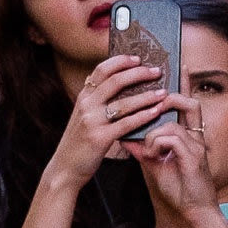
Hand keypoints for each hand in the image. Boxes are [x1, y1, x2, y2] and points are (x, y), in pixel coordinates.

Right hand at [52, 55, 172, 184]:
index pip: (102, 70)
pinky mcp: (99, 138)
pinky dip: (143, 116)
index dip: (121, 61)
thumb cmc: (80, 142)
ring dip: (147, 96)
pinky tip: (156, 112)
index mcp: (83, 96)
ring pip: (124, 102)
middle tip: (157, 71)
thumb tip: (124, 86)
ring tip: (163, 92)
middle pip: (115, 81)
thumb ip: (98, 102)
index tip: (138, 58)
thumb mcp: (85, 117)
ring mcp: (92, 121)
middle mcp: (86, 105)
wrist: (64, 168)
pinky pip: (126, 124)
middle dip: (139, 74)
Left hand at [129, 95, 218, 214]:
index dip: (183, 84)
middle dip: (170, 98)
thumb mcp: (156, 165)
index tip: (180, 65)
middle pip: (189, 103)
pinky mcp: (194, 157)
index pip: (186, 104)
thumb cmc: (179, 188)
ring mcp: (196, 146)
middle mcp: (196, 137)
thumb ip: (143, 149)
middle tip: (153, 106)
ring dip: (153, 134)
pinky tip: (153, 157)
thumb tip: (125, 137)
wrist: (194, 211)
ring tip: (148, 151)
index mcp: (189, 136)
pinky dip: (157, 145)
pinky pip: (172, 139)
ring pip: (172, 124)